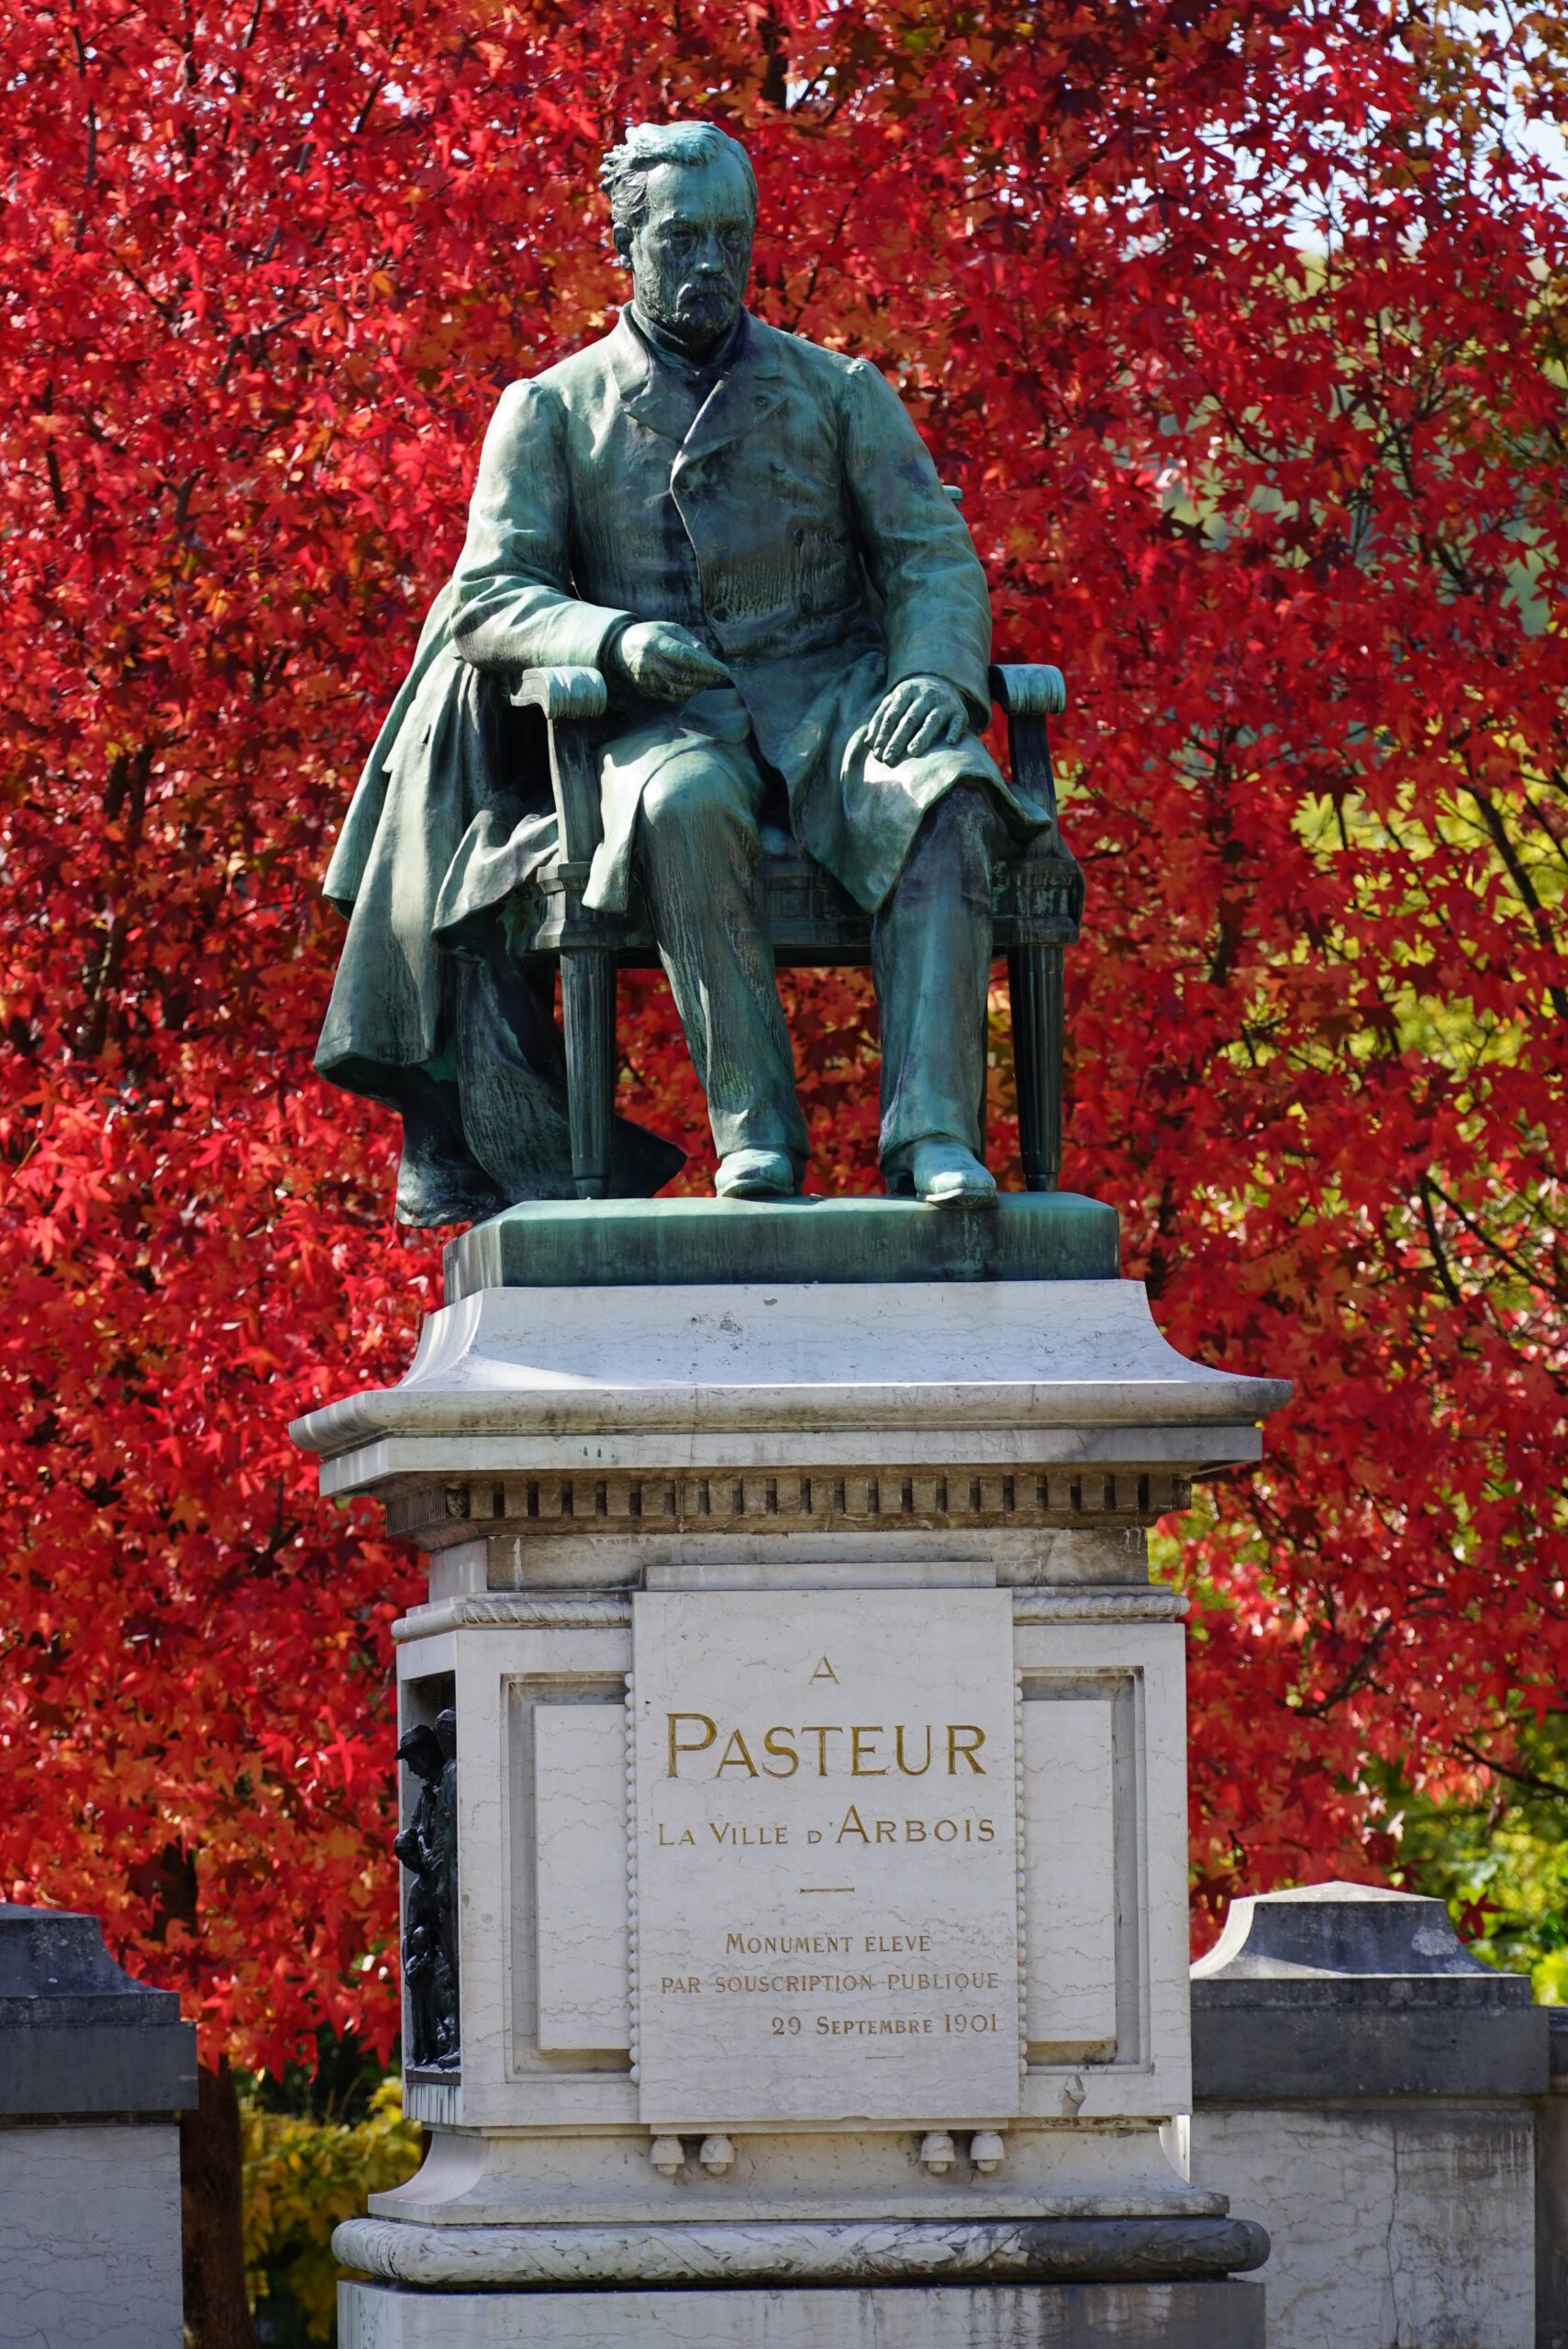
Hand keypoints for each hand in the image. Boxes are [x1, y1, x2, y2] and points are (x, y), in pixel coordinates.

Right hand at [608, 620, 730, 700]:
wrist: (619, 652)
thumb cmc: (651, 636)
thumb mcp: (670, 629)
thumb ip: (691, 642)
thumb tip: (710, 660)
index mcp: (654, 642)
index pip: (684, 656)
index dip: (707, 665)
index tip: (724, 671)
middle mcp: (648, 663)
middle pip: (684, 676)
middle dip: (706, 678)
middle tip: (719, 674)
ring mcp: (646, 680)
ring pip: (680, 690)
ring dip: (699, 686)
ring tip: (708, 678)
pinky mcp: (647, 692)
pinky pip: (673, 697)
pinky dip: (689, 692)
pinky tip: (695, 684)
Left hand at [867, 674, 967, 763]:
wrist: (941, 683)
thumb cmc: (912, 700)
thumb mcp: (894, 703)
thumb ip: (880, 720)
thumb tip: (869, 743)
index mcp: (906, 692)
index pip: (892, 715)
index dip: (884, 734)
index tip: (877, 753)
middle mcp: (925, 696)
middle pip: (910, 719)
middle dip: (898, 740)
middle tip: (889, 759)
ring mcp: (943, 703)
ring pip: (932, 720)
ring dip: (922, 736)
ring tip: (912, 752)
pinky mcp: (959, 712)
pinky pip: (957, 722)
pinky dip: (953, 731)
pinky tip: (949, 743)